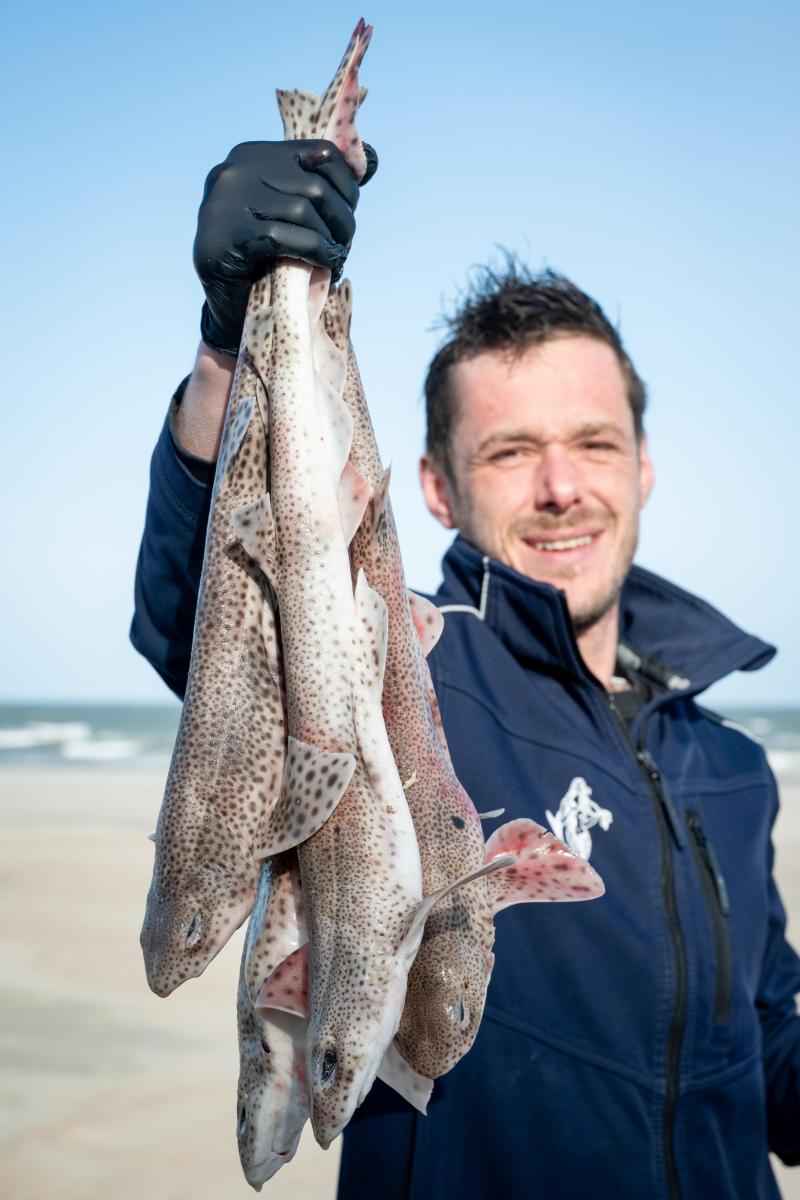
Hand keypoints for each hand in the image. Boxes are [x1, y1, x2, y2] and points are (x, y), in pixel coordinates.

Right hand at [194, 139, 377, 355]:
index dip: (347, 186)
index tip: (350, 213)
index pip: (321, 153)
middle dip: (342, 220)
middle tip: (345, 246)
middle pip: (315, 186)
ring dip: (330, 241)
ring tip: (336, 259)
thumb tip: (362, 169)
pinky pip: (285, 238)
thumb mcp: (282, 210)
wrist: (220, 300)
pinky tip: (326, 266)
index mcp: (252, 155)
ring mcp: (226, 202)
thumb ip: (307, 187)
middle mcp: (236, 170)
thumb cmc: (260, 254)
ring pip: (303, 211)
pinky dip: (316, 253)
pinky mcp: (227, 236)